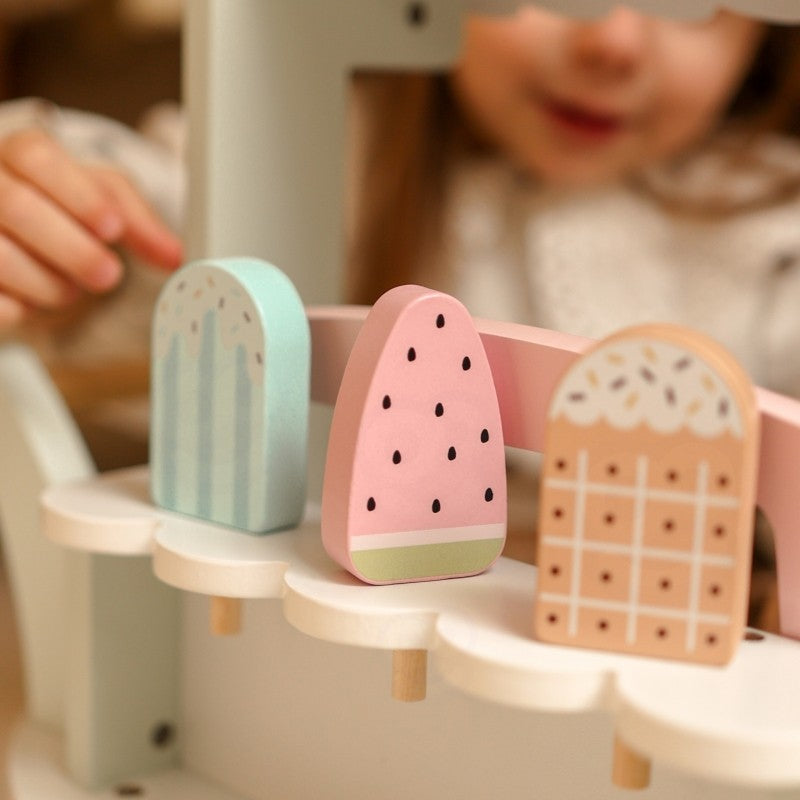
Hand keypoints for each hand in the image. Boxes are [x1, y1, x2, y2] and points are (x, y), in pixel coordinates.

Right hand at [0, 128, 183, 328]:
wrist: (21, 238)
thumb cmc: (63, 210)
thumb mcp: (105, 203)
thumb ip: (138, 222)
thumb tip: (174, 257)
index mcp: (16, 153)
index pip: (36, 156)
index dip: (79, 196)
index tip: (113, 230)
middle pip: (16, 205)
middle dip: (72, 250)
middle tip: (109, 276)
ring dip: (46, 283)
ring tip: (70, 291)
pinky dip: (17, 307)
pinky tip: (32, 302)